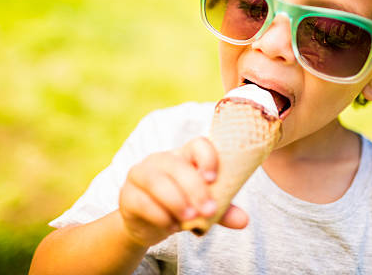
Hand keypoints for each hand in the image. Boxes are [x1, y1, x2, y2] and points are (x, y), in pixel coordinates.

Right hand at [118, 137, 248, 246]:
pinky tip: (171, 227)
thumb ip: (223, 210)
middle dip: (195, 188)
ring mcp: (141, 175)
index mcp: (184, 156)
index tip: (214, 179)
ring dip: (176, 201)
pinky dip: (160, 216)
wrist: (148, 225)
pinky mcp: (127, 195)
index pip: (198, 144)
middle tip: (209, 210)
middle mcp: (161, 160)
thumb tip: (243, 220)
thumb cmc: (181, 207)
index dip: (207, 158)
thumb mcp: (203, 207)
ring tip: (191, 219)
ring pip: (157, 181)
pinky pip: (142, 202)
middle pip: (177, 165)